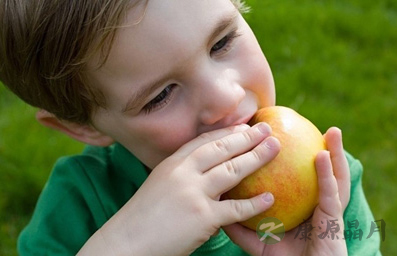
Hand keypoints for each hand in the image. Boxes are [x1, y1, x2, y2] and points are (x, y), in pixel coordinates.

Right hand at [78, 123, 280, 255]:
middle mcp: (183, 172)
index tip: (244, 125)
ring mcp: (193, 193)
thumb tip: (203, 171)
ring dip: (257, 157)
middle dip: (247, 137)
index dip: (226, 132)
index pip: (204, 141)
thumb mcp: (158, 185)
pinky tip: (270, 197)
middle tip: (267, 129)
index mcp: (171, 164)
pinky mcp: (202, 217)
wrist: (126, 241)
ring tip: (275, 148)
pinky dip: (254, 203)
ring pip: (232, 170)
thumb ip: (180, 175)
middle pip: (221, 148)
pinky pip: (235, 208)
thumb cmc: (142, 217)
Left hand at [223, 127, 350, 255]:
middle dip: (313, 147)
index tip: (271, 133)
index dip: (285, 156)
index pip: (294, 177)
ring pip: (333, 178)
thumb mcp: (257, 241)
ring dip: (334, 153)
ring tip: (332, 132)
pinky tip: (322, 155)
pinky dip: (327, 175)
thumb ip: (239, 224)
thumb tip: (216, 203)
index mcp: (300, 206)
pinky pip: (330, 196)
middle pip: (312, 172)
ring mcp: (327, 213)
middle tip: (301, 125)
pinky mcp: (334, 222)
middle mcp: (314, 205)